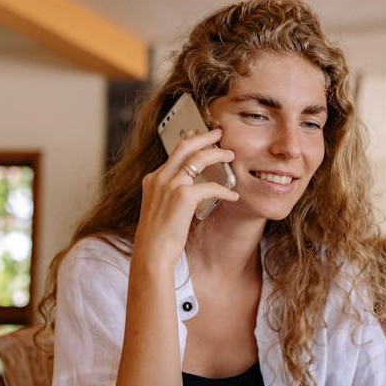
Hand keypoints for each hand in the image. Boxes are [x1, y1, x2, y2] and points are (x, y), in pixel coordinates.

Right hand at [136, 129, 238, 266]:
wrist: (152, 252)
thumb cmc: (157, 237)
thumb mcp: (159, 208)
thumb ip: (169, 194)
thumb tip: (188, 190)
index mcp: (153, 179)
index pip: (173, 153)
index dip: (189, 142)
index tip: (198, 135)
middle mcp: (160, 177)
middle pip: (185, 146)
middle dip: (204, 136)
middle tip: (219, 133)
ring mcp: (170, 185)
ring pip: (199, 158)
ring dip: (218, 155)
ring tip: (231, 156)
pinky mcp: (184, 196)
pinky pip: (211, 186)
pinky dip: (224, 189)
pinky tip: (233, 195)